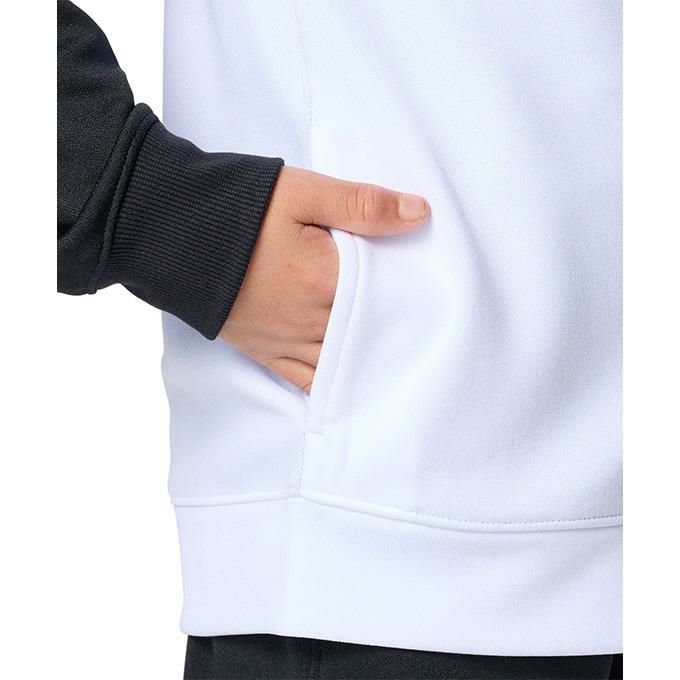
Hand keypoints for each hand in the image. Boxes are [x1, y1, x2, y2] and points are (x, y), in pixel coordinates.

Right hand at [219, 166, 429, 392]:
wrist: (169, 232)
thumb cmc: (236, 209)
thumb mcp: (301, 191)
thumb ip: (361, 204)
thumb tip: (418, 213)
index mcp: (325, 279)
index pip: (389, 294)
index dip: (413, 291)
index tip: (431, 286)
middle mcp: (311, 321)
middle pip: (371, 331)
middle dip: (396, 325)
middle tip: (423, 320)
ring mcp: (287, 342)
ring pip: (346, 362)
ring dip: (371, 357)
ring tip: (398, 351)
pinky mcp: (266, 352)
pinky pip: (309, 381)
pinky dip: (335, 383)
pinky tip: (354, 383)